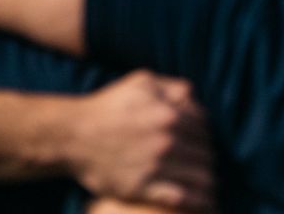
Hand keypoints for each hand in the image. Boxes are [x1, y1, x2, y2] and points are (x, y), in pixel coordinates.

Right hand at [65, 71, 214, 211]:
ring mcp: (156, 166)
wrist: (71, 136)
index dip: (205, 136)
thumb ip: (175, 87)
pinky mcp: (142, 188)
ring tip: (212, 185)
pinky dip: (198, 199)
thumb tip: (196, 99)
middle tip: (205, 164)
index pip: (205, 128)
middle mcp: (168, 141)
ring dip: (208, 179)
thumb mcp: (143, 82)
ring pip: (200, 175)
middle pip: (205, 152)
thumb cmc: (107, 106)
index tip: (202, 143)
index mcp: (172, 114)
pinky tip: (207, 201)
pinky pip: (182, 197)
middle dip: (207, 158)